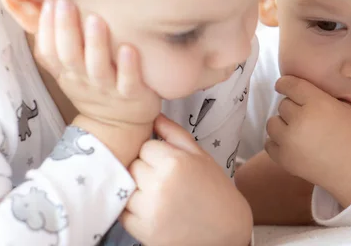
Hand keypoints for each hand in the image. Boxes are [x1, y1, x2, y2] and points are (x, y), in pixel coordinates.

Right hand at [35, 0, 160, 126]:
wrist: (120, 126)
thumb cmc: (94, 88)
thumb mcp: (70, 71)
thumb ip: (59, 46)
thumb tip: (42, 6)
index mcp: (67, 73)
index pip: (48, 52)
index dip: (46, 29)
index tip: (50, 2)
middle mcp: (84, 81)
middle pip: (69, 56)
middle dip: (65, 29)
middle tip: (65, 2)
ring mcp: (108, 89)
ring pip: (98, 68)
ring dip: (95, 43)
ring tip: (95, 19)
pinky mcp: (133, 95)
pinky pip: (128, 82)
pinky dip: (128, 66)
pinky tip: (129, 48)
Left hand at [121, 115, 252, 245]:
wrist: (227, 233)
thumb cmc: (215, 192)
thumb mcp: (200, 156)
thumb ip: (174, 133)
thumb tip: (153, 116)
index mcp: (174, 162)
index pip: (145, 146)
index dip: (156, 154)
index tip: (169, 164)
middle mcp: (159, 185)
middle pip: (133, 165)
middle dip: (145, 171)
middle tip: (165, 181)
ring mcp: (149, 210)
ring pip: (125, 187)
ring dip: (137, 190)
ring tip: (159, 195)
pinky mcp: (143, 232)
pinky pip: (123, 213)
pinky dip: (133, 211)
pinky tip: (153, 210)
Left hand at [265, 76, 350, 207]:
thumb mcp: (349, 107)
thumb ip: (325, 95)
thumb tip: (308, 88)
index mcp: (317, 103)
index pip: (289, 85)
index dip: (285, 84)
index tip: (284, 86)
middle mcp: (299, 119)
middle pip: (283, 104)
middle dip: (292, 108)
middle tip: (305, 117)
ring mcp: (289, 140)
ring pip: (272, 123)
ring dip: (282, 124)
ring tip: (296, 131)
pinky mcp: (283, 159)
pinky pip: (269, 143)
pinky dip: (277, 143)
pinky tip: (290, 144)